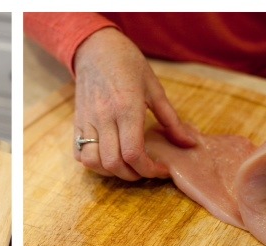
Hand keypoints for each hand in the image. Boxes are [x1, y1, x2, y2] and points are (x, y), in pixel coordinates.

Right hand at [73, 28, 195, 180]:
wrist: (96, 50)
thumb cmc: (128, 65)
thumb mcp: (155, 88)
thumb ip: (171, 120)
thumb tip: (189, 143)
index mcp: (127, 108)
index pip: (133, 152)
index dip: (149, 169)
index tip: (161, 169)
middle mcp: (104, 118)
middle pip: (114, 163)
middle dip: (133, 175)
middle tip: (146, 170)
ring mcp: (88, 122)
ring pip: (94, 163)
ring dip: (112, 172)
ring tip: (126, 167)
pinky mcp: (77, 124)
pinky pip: (81, 155)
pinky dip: (94, 165)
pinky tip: (108, 159)